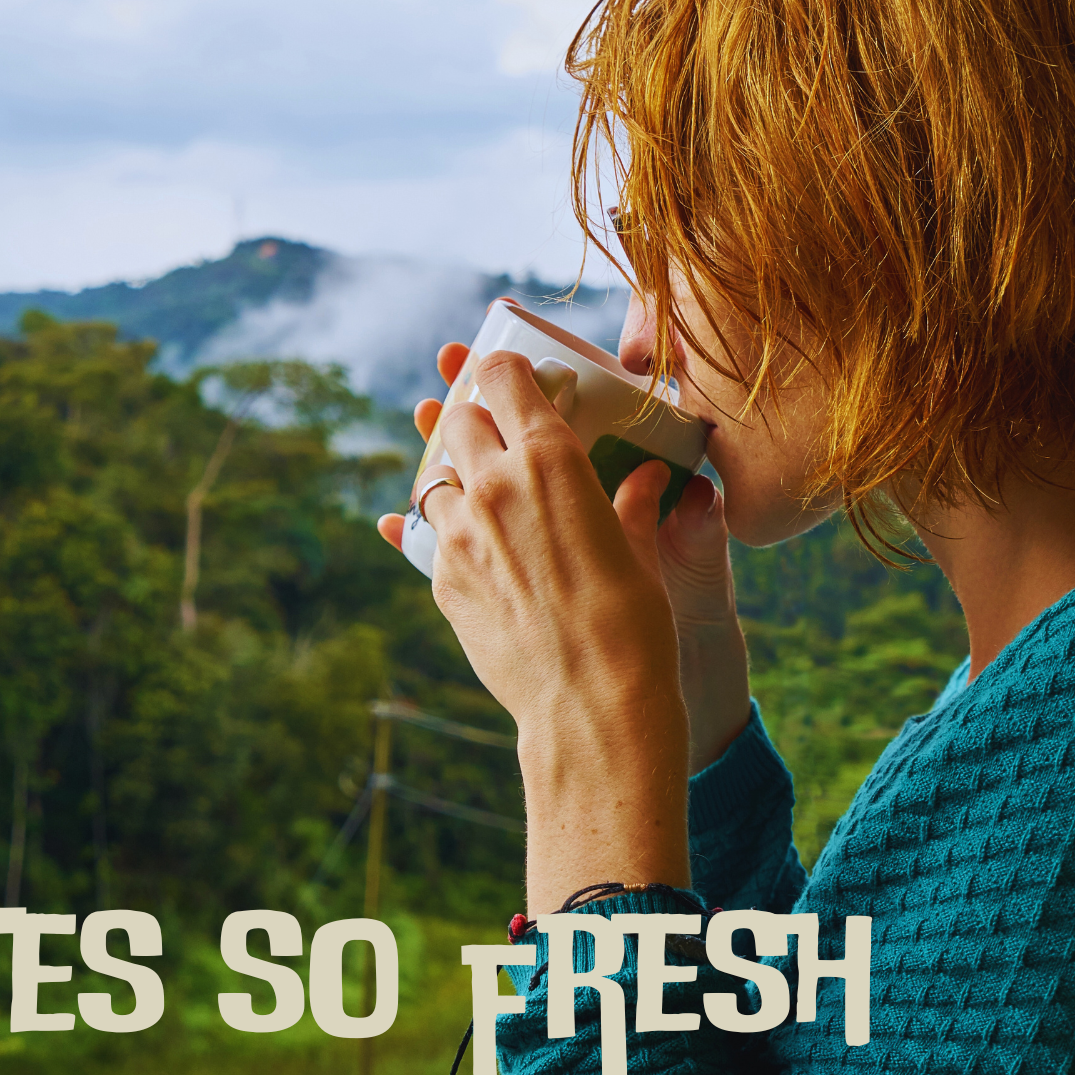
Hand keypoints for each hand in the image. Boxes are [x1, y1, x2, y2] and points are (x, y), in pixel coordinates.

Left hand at [379, 342, 750, 774]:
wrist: (589, 705)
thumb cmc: (634, 625)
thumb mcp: (640, 551)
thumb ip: (630, 504)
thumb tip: (647, 478)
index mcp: (550, 458)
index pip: (504, 377)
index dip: (504, 370)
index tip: (512, 375)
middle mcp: (493, 484)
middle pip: (458, 420)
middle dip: (475, 421)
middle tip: (498, 439)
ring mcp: (457, 533)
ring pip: (435, 478)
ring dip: (456, 480)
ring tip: (484, 499)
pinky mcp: (440, 578)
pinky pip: (428, 538)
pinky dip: (447, 534)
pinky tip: (470, 547)